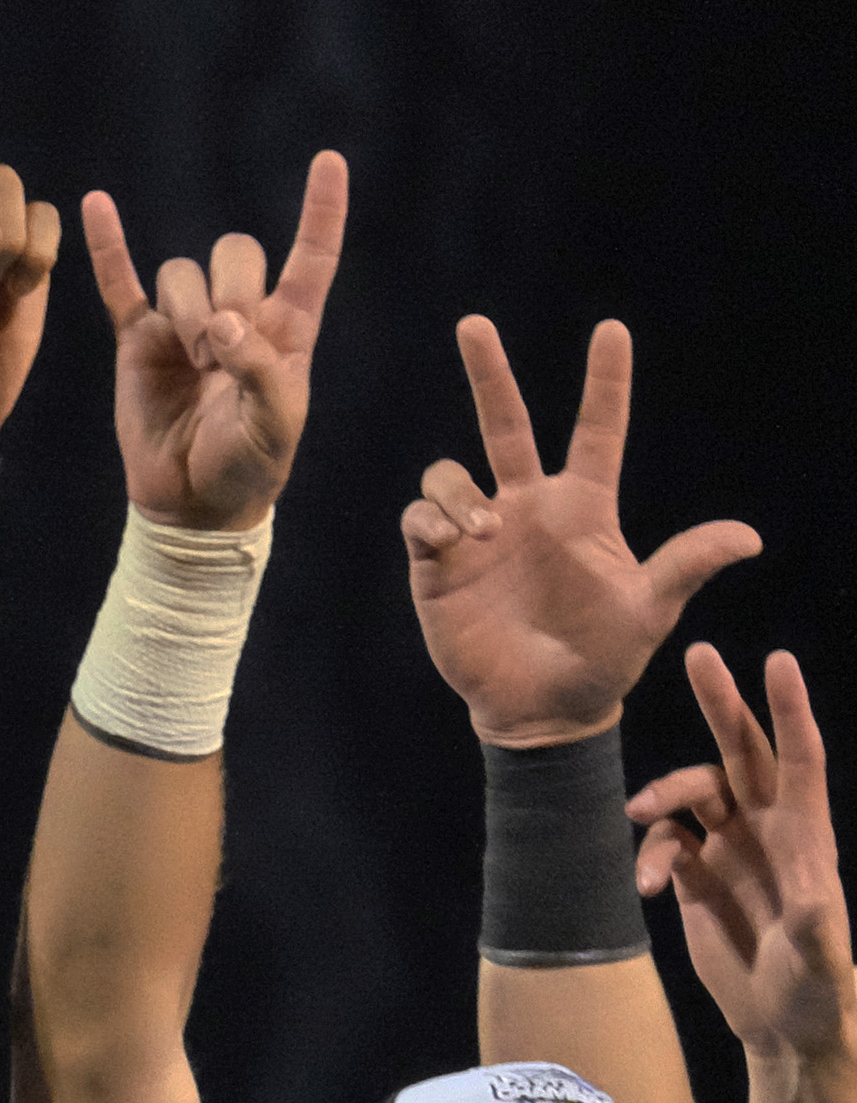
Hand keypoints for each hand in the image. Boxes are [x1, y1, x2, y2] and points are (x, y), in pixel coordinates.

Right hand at [84, 151, 349, 529]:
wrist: (193, 504)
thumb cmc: (248, 464)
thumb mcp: (275, 421)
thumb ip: (257, 366)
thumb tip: (220, 323)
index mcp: (286, 326)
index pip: (311, 255)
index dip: (321, 209)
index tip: (328, 161)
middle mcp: (236, 314)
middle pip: (234, 253)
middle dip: (227, 291)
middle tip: (220, 351)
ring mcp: (184, 324)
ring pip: (182, 273)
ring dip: (185, 311)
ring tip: (191, 364)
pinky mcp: (139, 341)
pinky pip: (120, 284)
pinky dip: (108, 245)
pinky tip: (97, 204)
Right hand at [403, 318, 758, 747]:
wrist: (542, 710)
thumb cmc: (603, 660)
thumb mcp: (651, 611)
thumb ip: (687, 565)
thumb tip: (750, 537)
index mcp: (582, 509)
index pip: (597, 430)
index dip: (606, 381)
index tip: (612, 329)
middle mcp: (527, 509)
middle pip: (507, 423)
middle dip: (490, 372)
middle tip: (474, 323)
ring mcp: (477, 536)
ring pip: (452, 474)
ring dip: (461, 493)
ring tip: (480, 535)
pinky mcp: (436, 566)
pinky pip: (421, 520)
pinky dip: (432, 522)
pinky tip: (453, 547)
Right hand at [632, 646, 853, 1064]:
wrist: (783, 1023)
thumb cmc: (818, 989)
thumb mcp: (823, 958)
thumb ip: (817, 925)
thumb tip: (813, 894)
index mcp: (805, 835)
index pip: (798, 759)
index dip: (788, 711)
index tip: (776, 662)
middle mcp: (767, 830)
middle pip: (741, 751)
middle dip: (722, 703)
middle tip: (700, 656)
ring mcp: (728, 851)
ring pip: (692, 794)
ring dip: (663, 794)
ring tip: (637, 813)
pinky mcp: (695, 880)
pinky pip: (663, 845)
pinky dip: (647, 855)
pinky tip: (643, 885)